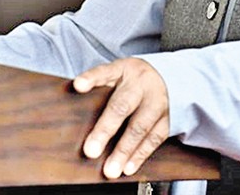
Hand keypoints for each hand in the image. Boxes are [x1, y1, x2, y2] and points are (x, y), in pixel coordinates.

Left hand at [73, 58, 169, 178]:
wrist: (165, 79)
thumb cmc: (130, 81)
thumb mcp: (115, 74)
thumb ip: (96, 86)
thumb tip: (72, 101)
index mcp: (123, 70)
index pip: (104, 72)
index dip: (91, 78)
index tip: (78, 85)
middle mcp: (141, 84)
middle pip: (122, 106)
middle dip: (106, 129)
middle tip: (91, 151)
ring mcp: (157, 101)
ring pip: (140, 126)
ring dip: (124, 150)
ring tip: (111, 170)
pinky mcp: (167, 119)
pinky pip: (154, 139)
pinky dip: (140, 155)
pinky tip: (128, 168)